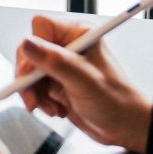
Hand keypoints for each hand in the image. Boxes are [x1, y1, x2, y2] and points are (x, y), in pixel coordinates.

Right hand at [16, 15, 152, 153]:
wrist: (125, 126)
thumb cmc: (116, 101)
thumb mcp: (85, 81)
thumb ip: (55, 62)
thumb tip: (27, 44)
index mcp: (78, 34)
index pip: (41, 26)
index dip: (33, 47)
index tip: (31, 71)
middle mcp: (68, 46)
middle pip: (30, 50)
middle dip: (29, 77)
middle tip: (34, 98)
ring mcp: (61, 65)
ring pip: (29, 71)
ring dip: (35, 93)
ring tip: (52, 108)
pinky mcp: (56, 82)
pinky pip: (34, 87)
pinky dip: (40, 101)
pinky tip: (56, 110)